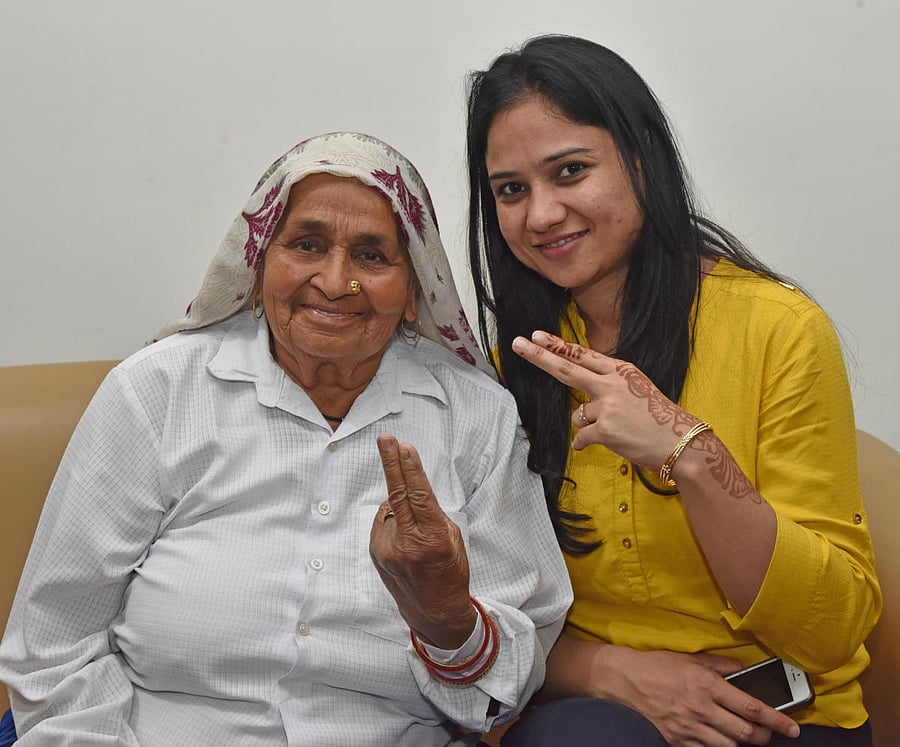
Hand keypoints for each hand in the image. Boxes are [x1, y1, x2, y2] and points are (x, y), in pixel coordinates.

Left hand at [369, 434, 476, 648]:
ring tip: (416, 532)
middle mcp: (407, 543)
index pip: (419, 496)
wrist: (433, 611)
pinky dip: (394, 520)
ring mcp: (387, 549)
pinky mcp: (376, 552)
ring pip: (392, 509)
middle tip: (386, 439)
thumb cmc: (450, 572)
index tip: (405, 448)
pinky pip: (385, 522)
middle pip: (397, 494)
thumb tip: (407, 490)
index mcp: (432, 539)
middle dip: (391, 463)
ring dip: (402, 507)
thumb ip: (430, 513)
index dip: (411, 470)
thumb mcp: (451, 538)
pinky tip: (404, 537)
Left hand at [511, 331, 701, 470]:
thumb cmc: (658, 418)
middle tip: (518, 343)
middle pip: (567, 368)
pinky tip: (609, 443)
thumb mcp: (637, 389)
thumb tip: (581, 400)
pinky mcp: (604, 430)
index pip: (582, 355)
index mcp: (620, 371)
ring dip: (591, 425)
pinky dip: (587, 443)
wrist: (680, 442)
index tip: (536, 336)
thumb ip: (609, 385)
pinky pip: (581, 437)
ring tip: (618, 429)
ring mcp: (607, 406)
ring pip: (579, 415)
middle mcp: (611, 384)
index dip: (557, 346)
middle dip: (539, 356)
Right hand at [615, 649, 799, 746]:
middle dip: (764, 737)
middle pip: (745, 734)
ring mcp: (688, 727)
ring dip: (744, 745)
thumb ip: (721, 666)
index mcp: (706, 684)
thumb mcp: (691, 658)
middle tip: (768, 733)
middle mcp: (700, 708)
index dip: (776, 720)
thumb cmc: (657, 665)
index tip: (792, 727)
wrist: (623, 679)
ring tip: (746, 737)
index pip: (751, 707)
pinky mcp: (677, 740)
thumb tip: (744, 671)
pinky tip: (721, 740)